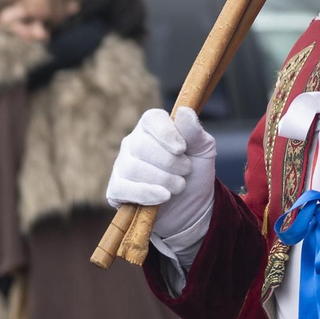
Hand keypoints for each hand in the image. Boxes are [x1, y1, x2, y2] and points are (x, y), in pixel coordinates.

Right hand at [106, 108, 216, 239]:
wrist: (192, 208)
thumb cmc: (196, 173)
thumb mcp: (203, 151)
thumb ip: (195, 132)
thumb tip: (184, 110)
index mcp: (153, 127)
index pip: (151, 119)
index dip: (166, 133)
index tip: (182, 149)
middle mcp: (133, 143)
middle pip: (141, 145)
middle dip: (169, 162)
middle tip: (186, 170)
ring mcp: (122, 166)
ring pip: (133, 168)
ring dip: (162, 179)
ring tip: (179, 186)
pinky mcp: (116, 190)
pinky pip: (122, 188)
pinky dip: (146, 193)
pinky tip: (163, 197)